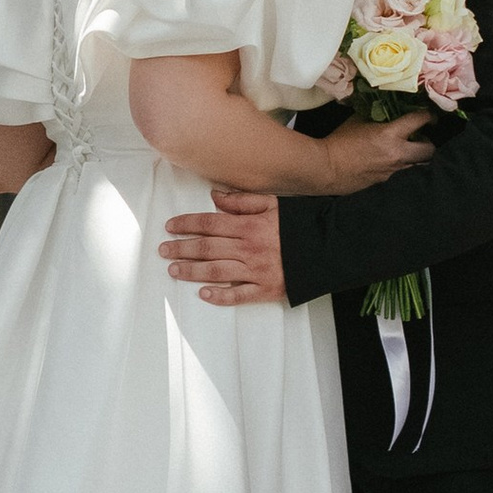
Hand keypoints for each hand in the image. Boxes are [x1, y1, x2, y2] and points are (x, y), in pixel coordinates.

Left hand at [159, 187, 287, 307]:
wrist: (329, 248)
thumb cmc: (299, 225)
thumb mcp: (273, 203)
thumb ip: (242, 200)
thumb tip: (215, 196)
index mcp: (250, 226)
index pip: (210, 223)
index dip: (187, 224)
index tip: (170, 227)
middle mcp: (249, 248)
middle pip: (207, 248)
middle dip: (181, 248)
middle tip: (163, 250)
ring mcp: (257, 271)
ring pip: (217, 271)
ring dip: (192, 271)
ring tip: (174, 270)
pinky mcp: (267, 290)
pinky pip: (239, 295)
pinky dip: (220, 296)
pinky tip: (204, 294)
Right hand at [320, 109, 438, 193]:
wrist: (326, 168)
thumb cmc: (339, 141)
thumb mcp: (358, 120)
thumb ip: (375, 114)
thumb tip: (383, 108)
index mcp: (390, 135)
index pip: (419, 121)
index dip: (428, 116)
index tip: (429, 116)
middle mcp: (397, 154)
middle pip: (429, 150)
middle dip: (428, 142)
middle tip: (420, 137)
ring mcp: (394, 170)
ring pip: (418, 164)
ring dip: (416, 156)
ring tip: (407, 149)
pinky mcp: (386, 181)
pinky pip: (402, 172)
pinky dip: (401, 165)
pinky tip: (390, 161)